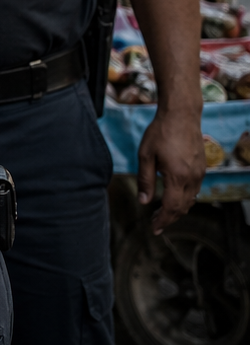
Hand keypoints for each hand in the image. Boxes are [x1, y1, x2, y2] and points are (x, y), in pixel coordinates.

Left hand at [137, 105, 203, 232]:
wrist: (182, 115)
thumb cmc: (160, 133)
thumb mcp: (145, 156)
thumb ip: (145, 180)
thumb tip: (143, 201)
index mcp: (177, 176)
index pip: (171, 207)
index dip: (162, 220)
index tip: (154, 229)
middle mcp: (192, 178)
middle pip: (183, 207)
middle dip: (169, 219)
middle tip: (156, 225)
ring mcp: (199, 173)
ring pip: (190, 200)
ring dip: (177, 210)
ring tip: (162, 214)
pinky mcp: (202, 168)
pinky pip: (194, 190)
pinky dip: (184, 199)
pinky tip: (174, 197)